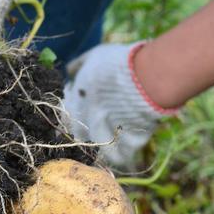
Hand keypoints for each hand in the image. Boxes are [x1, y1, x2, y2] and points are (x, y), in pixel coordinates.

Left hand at [63, 42, 178, 168]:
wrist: (147, 76)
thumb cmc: (119, 63)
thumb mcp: (94, 56)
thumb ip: (78, 65)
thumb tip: (68, 72)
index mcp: (78, 101)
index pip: (66, 117)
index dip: (71, 117)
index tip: (78, 116)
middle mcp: (88, 120)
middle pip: (79, 136)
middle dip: (84, 135)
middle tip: (94, 131)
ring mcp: (107, 133)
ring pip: (99, 149)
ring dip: (102, 149)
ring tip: (108, 148)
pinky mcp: (127, 142)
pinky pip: (121, 156)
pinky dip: (122, 156)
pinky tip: (123, 154)